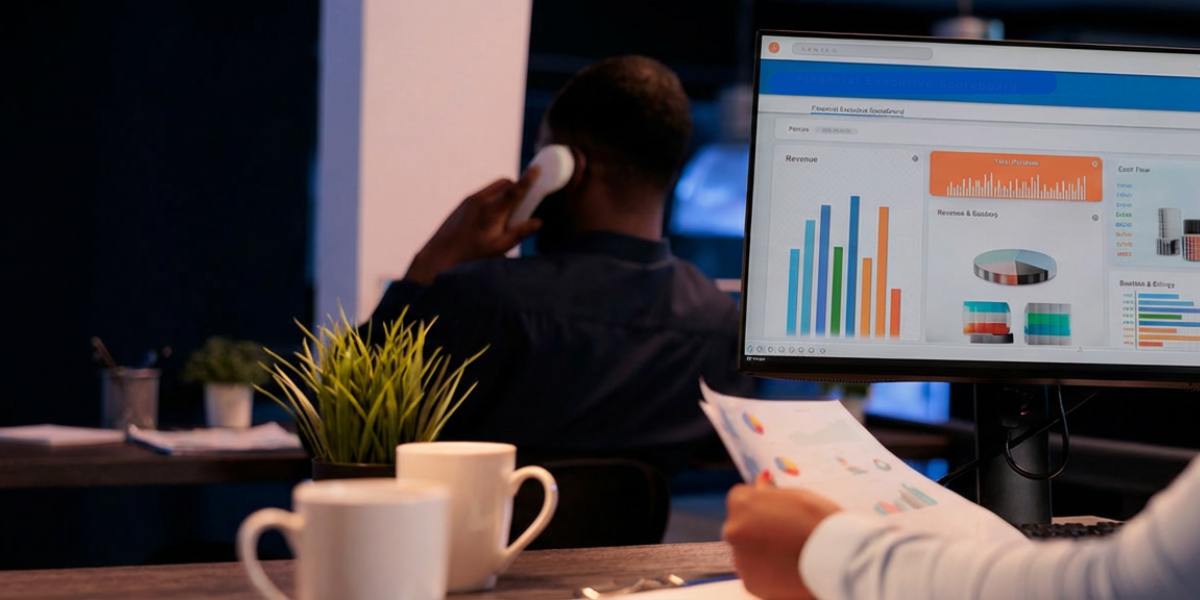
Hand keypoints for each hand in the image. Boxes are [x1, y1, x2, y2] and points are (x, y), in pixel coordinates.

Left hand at [405, 167, 542, 284]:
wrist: (440, 255)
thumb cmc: (471, 255)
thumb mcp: (499, 247)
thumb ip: (520, 233)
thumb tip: (538, 222)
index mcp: (492, 212)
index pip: (514, 191)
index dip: (528, 179)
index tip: (537, 169)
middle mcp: (480, 201)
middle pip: (505, 183)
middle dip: (515, 188)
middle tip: (521, 206)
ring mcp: (470, 200)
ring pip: (494, 187)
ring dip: (504, 193)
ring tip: (504, 215)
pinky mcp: (463, 203)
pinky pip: (484, 193)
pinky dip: (492, 198)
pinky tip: (489, 219)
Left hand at [723, 474, 841, 599]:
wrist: (836, 557)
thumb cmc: (820, 522)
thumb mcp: (794, 495)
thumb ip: (770, 493)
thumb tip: (760, 485)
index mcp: (741, 504)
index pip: (739, 499)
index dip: (759, 505)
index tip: (775, 512)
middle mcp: (733, 531)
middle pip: (740, 527)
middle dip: (756, 530)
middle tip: (786, 534)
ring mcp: (740, 559)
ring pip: (747, 553)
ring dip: (761, 552)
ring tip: (791, 553)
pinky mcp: (751, 584)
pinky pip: (755, 575)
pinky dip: (768, 573)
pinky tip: (789, 568)